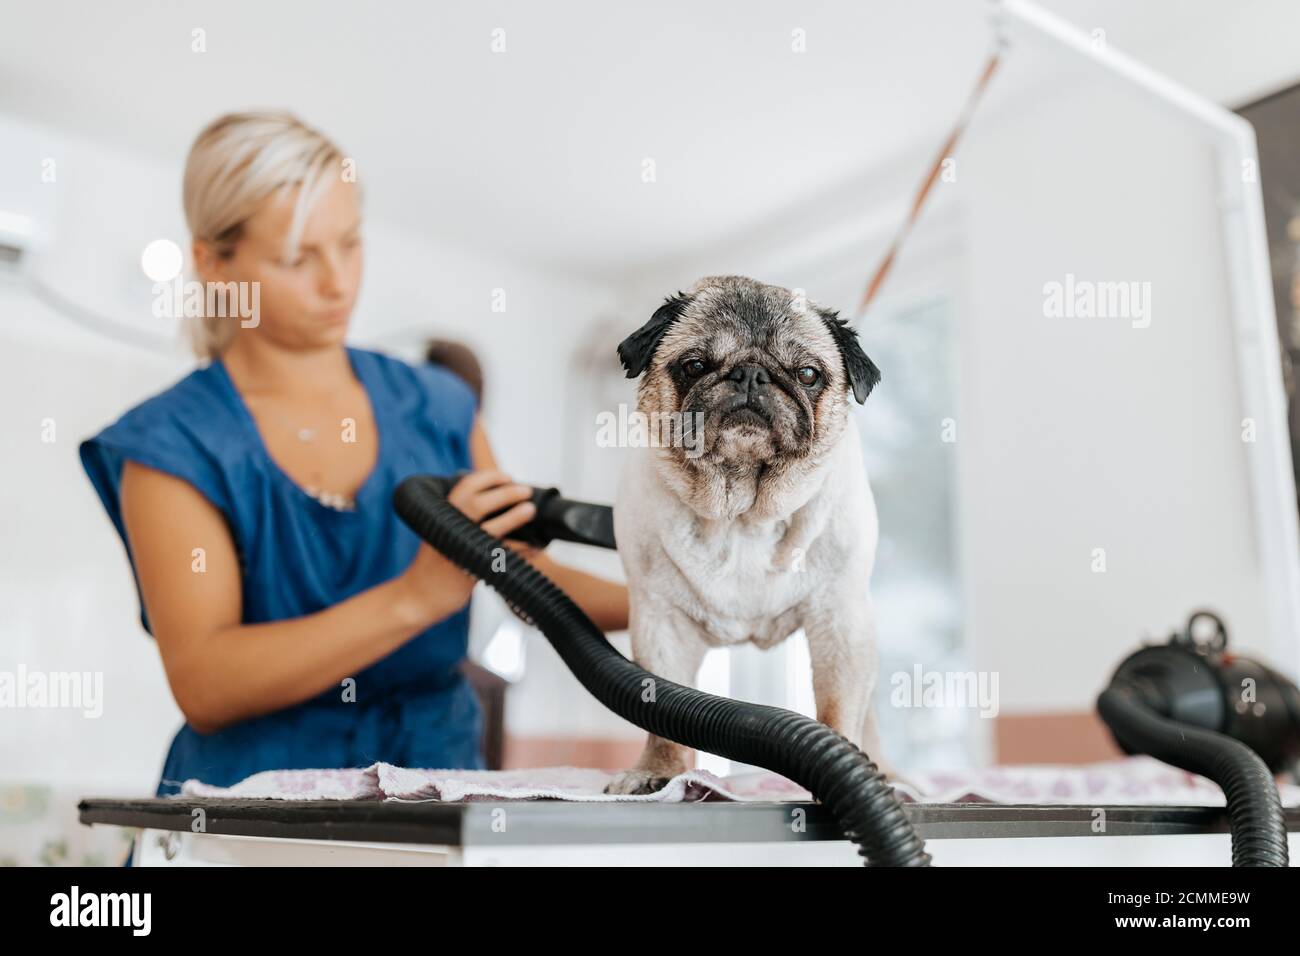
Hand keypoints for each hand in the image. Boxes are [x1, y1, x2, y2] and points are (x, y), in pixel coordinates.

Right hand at [396, 470, 536, 627]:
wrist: (418, 596)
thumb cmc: (436, 563)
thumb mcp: (442, 532)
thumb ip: (461, 517)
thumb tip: (497, 501)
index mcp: (442, 514)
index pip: (466, 486)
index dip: (490, 478)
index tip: (508, 477)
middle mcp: (449, 529)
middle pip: (480, 503)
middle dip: (507, 492)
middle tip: (525, 490)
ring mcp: (459, 550)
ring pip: (492, 528)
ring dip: (515, 517)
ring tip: (530, 510)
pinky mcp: (469, 570)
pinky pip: (501, 556)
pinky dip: (521, 550)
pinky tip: (535, 547)